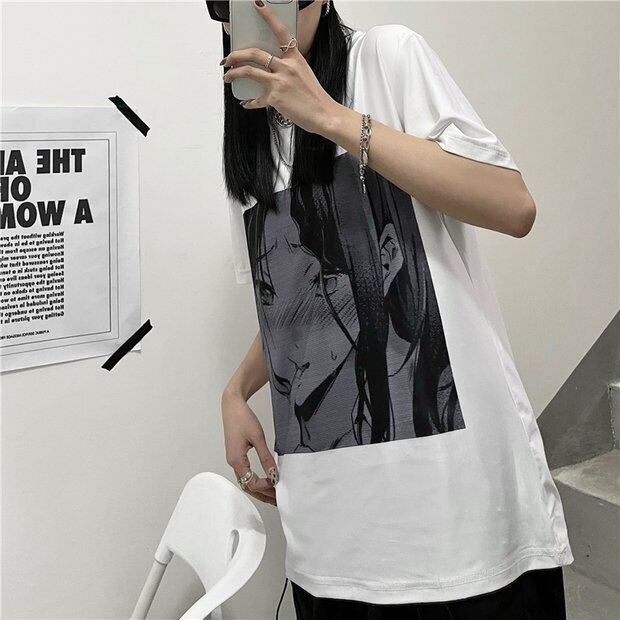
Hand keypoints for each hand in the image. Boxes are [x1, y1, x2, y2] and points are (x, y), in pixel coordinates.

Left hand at [221, 0, 338, 134]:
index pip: (281, 31)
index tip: (257, 5)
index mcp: (295, 58)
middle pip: (255, 53)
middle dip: (236, 55)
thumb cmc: (315, 96)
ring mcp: (279, 82)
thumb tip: (270, 70)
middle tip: (228, 59)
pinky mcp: (275, 98)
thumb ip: (288, 68)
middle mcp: (286, 67)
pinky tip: (246, 103)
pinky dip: (249, 102)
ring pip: (248, 72)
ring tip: (227, 77)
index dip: (268, 16)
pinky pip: (256, 99)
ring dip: (233, 74)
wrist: (323, 114)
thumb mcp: (304, 74)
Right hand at [221, 389, 277, 505]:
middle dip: (263, 494)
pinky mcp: (236, 455)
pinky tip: (264, 481)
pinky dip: (255, 480)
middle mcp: (233, 462)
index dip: (266, 487)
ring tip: (273, 494)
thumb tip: (273, 474)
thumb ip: (266, 457)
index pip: (251, 483)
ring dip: (259, 489)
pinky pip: (245, 473)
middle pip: (247, 486)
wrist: (232, 406)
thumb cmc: (242, 418)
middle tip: (277, 500)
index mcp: (236, 460)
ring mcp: (233, 459)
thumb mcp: (258, 437)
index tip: (278, 485)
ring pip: (245, 481)